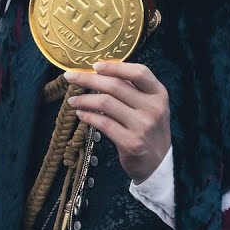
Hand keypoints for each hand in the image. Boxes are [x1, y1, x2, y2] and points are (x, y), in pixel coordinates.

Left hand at [64, 61, 170, 183]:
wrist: (159, 163)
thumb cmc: (149, 129)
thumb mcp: (150, 106)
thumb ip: (133, 89)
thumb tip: (102, 72)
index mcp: (159, 94)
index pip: (139, 72)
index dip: (115, 66)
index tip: (95, 65)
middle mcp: (153, 108)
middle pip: (115, 85)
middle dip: (88, 79)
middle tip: (70, 77)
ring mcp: (142, 126)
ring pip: (105, 103)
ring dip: (84, 99)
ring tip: (72, 100)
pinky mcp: (131, 143)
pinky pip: (103, 123)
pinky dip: (88, 116)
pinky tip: (80, 114)